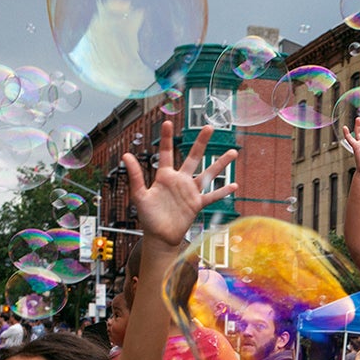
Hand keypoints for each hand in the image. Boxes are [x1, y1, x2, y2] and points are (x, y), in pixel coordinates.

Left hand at [126, 120, 237, 247]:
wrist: (159, 236)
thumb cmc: (148, 217)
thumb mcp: (139, 195)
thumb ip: (135, 175)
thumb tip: (126, 154)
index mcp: (165, 176)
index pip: (166, 153)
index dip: (166, 138)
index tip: (167, 123)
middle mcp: (180, 180)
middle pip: (193, 157)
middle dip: (201, 142)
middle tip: (209, 127)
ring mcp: (190, 191)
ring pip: (208, 174)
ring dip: (220, 164)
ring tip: (232, 153)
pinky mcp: (197, 204)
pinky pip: (212, 196)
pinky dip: (223, 191)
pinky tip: (234, 185)